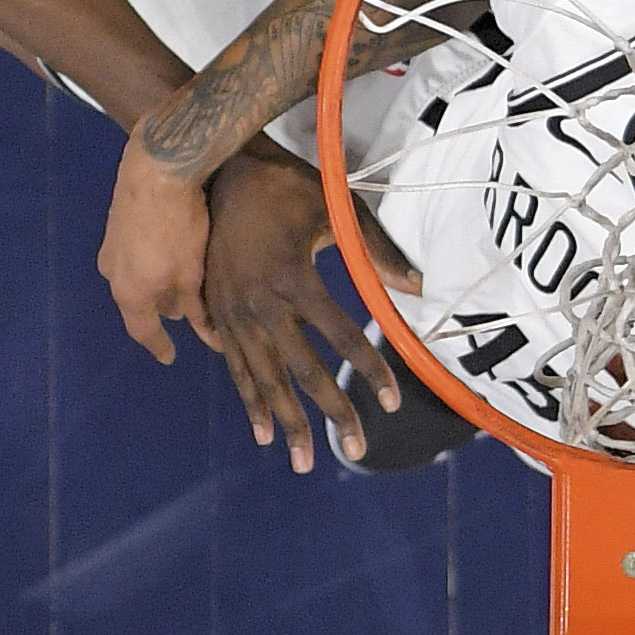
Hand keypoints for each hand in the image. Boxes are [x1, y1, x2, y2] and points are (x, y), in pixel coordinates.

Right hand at [98, 135, 220, 362]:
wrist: (156, 167)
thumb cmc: (178, 225)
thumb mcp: (191, 273)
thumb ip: (195, 307)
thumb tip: (205, 335)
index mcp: (129, 294)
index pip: (143, 331)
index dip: (158, 346)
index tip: (170, 357)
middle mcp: (111, 275)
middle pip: (139, 303)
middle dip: (163, 309)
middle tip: (188, 312)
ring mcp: (110, 247)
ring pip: (136, 278)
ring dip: (157, 284)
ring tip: (181, 282)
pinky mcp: (115, 224)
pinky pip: (133, 257)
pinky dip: (151, 264)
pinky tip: (166, 254)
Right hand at [202, 137, 422, 472]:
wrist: (219, 173)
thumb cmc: (286, 186)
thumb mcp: (334, 211)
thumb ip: (376, 252)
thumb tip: (418, 286)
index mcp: (293, 276)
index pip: (342, 335)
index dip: (371, 369)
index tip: (393, 400)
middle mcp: (261, 302)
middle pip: (303, 370)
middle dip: (334, 413)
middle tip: (360, 448)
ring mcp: (233, 313)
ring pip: (266, 379)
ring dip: (288, 422)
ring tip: (305, 462)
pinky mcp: (216, 316)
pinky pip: (236, 368)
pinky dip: (251, 401)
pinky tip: (265, 434)